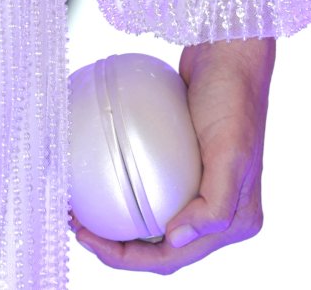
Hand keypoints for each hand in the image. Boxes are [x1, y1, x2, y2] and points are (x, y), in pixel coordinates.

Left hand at [70, 37, 274, 270]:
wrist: (229, 52)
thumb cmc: (234, 99)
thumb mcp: (232, 154)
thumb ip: (214, 205)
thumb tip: (176, 239)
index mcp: (233, 222)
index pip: (172, 256)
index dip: (127, 258)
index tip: (87, 239)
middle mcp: (217, 210)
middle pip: (158, 245)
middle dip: (115, 244)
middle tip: (76, 223)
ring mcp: (200, 186)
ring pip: (151, 216)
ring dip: (116, 219)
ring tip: (80, 206)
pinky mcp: (184, 161)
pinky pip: (149, 180)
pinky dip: (122, 183)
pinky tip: (94, 169)